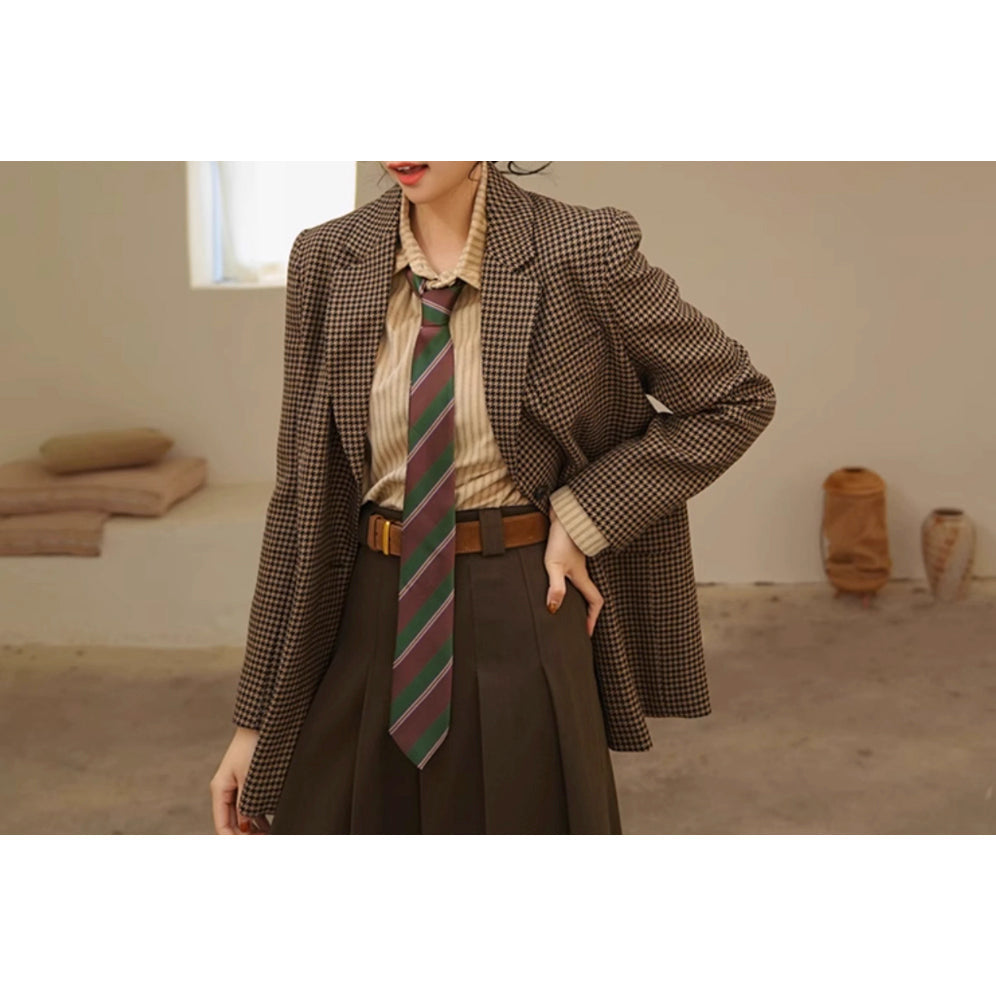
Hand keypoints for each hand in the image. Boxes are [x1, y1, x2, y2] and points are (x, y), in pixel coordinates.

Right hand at [210, 726, 270, 834]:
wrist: (261, 723)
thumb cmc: (252, 746)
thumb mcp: (249, 776)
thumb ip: (246, 802)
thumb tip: (246, 825)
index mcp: (220, 790)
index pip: (222, 825)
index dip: (234, 840)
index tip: (250, 846)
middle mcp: (226, 791)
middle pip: (232, 823)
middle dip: (245, 837)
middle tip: (265, 842)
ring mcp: (237, 788)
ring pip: (243, 817)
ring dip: (254, 829)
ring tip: (270, 837)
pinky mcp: (249, 783)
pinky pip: (251, 806)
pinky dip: (259, 818)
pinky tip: (270, 826)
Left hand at [544, 504, 603, 637]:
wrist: (563, 513)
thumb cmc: (560, 538)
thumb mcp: (555, 565)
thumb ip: (556, 587)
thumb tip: (554, 609)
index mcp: (582, 576)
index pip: (595, 601)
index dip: (593, 618)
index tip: (587, 632)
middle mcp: (581, 569)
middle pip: (589, 593)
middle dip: (586, 610)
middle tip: (577, 623)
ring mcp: (575, 560)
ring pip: (580, 582)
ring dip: (576, 596)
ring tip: (564, 607)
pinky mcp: (566, 551)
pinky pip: (570, 572)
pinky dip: (566, 582)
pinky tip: (554, 582)